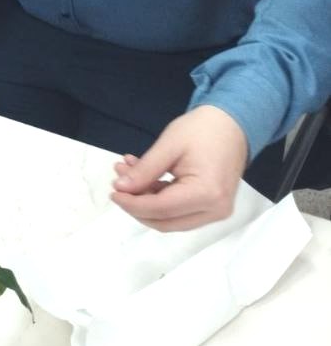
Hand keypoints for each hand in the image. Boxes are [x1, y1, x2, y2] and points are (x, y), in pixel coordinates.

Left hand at [110, 105, 248, 230]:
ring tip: (128, 174)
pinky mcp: (212, 207)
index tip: (113, 192)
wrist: (232, 124)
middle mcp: (215, 210)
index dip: (132, 204)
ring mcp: (216, 211)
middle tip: (118, 183)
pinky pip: (180, 211)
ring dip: (146, 200)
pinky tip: (143, 176)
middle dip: (137, 204)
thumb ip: (145, 171)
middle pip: (165, 220)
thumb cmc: (203, 130)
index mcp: (207, 194)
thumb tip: (121, 189)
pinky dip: (159, 197)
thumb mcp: (168, 146)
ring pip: (171, 219)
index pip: (161, 209)